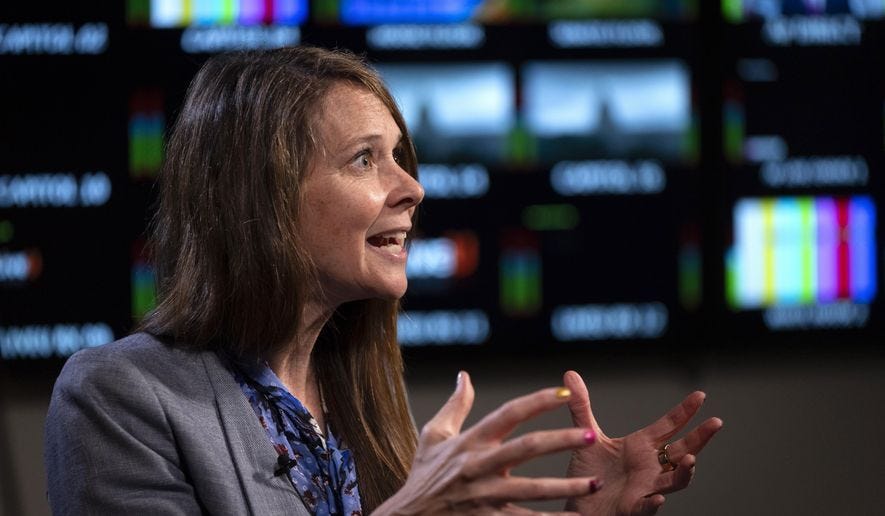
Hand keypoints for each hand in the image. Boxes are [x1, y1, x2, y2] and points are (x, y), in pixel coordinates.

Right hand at [373, 372, 601, 515]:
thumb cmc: (422, 476)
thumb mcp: (434, 436)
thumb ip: (456, 406)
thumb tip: (465, 376)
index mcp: (471, 441)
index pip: (509, 413)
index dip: (537, 401)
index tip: (564, 393)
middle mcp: (480, 465)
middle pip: (527, 448)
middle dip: (562, 441)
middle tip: (593, 436)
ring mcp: (485, 495)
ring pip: (532, 489)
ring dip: (566, 487)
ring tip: (596, 484)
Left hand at [563, 371, 722, 515]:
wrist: (580, 505)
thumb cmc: (590, 473)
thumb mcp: (586, 435)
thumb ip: (581, 407)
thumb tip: (570, 375)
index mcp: (641, 446)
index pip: (669, 425)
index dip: (685, 411)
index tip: (701, 395)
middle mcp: (649, 466)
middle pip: (681, 450)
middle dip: (700, 438)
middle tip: (716, 422)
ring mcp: (645, 487)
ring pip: (674, 481)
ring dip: (685, 472)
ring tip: (692, 459)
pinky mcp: (633, 508)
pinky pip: (648, 506)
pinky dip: (654, 502)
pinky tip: (659, 497)